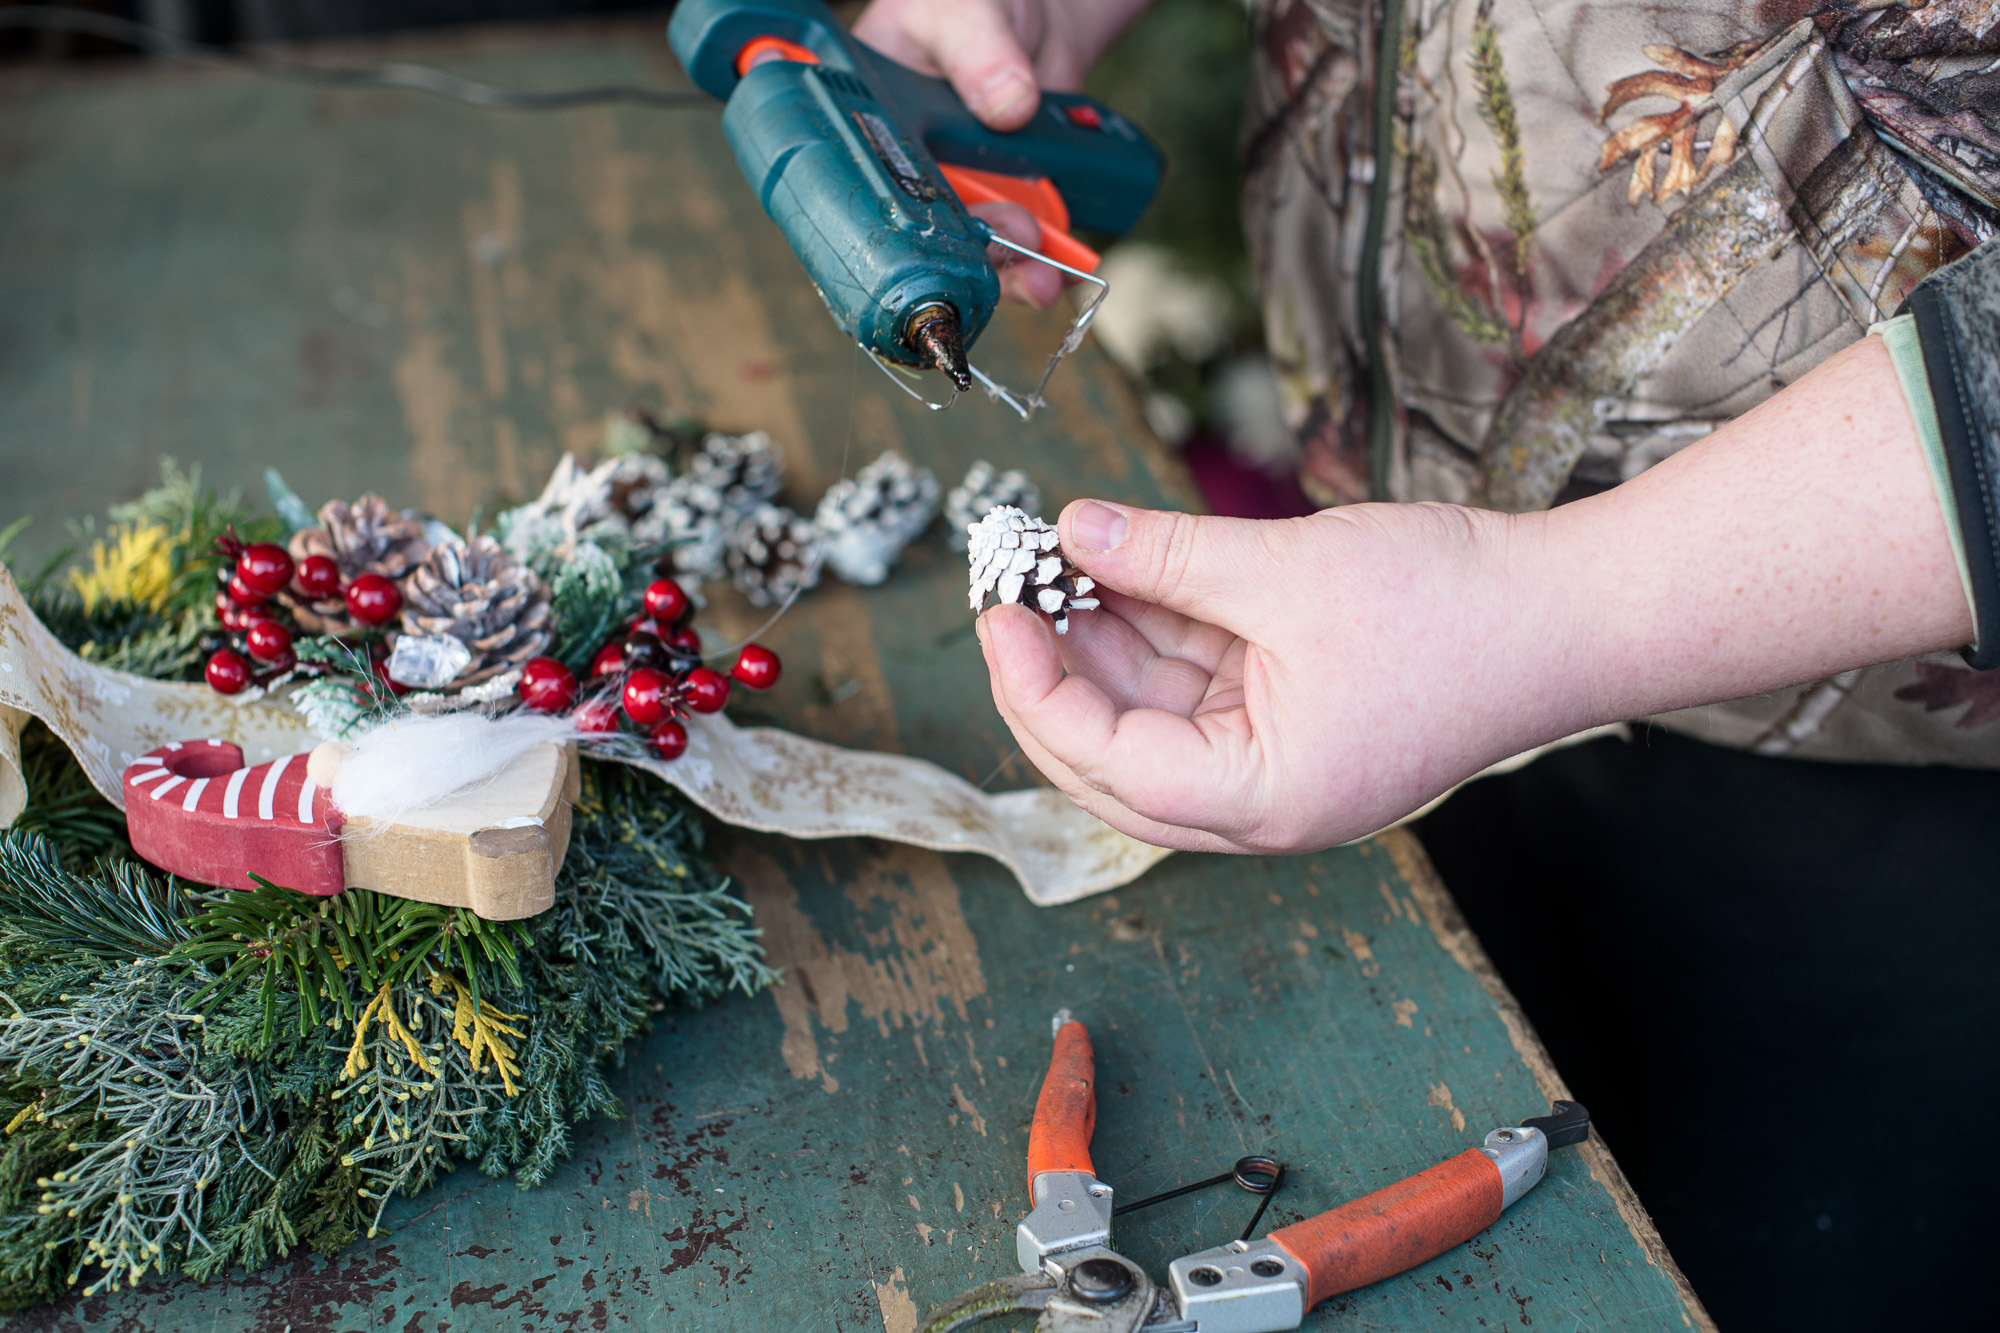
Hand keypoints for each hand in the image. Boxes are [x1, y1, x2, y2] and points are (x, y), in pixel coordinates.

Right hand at [852, 0, 1154, 306]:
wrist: (1032, 12)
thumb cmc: (972, 1)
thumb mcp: (965, 9)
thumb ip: (981, 51)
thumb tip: (1008, 105)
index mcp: (871, 122)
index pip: (875, 185)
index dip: (902, 225)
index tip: (937, 246)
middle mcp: (911, 166)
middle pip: (929, 230)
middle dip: (973, 250)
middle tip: (1016, 239)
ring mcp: (961, 187)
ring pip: (976, 246)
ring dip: (1011, 266)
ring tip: (1043, 275)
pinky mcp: (1008, 196)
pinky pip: (1021, 235)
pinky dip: (1045, 254)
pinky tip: (1062, 262)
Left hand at [978, 501, 1554, 853]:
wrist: (1573, 613)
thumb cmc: (1454, 610)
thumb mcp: (1286, 572)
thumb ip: (1167, 556)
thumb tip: (1072, 528)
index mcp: (1261, 801)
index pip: (1107, 763)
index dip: (1036, 688)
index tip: (998, 613)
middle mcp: (1260, 802)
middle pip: (1114, 754)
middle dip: (1056, 670)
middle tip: (1010, 587)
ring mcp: (1276, 763)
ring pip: (1151, 712)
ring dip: (1103, 638)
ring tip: (1057, 556)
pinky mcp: (1291, 720)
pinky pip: (1197, 684)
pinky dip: (1157, 628)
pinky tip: (1116, 563)